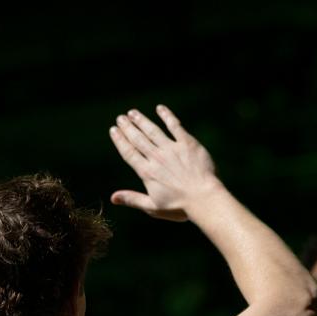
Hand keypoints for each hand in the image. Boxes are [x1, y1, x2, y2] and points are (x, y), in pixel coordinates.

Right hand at [110, 105, 217, 220]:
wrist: (203, 198)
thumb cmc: (179, 207)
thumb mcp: (153, 207)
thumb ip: (132, 199)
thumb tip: (113, 198)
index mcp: (147, 172)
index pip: (129, 153)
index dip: (120, 140)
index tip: (113, 130)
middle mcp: (157, 158)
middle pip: (139, 139)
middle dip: (128, 127)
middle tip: (120, 118)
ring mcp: (172, 149)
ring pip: (153, 130)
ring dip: (142, 120)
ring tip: (132, 112)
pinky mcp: (187, 143)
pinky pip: (175, 126)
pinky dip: (167, 116)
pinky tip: (160, 108)